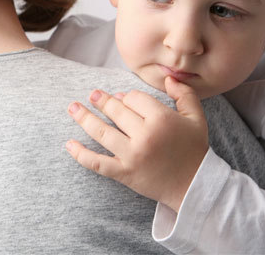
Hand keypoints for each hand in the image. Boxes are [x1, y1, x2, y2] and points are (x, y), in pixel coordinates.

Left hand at [65, 76, 208, 211]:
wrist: (193, 186)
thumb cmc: (194, 149)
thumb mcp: (196, 118)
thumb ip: (184, 94)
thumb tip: (168, 78)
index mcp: (162, 119)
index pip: (134, 98)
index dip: (128, 96)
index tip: (125, 98)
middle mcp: (145, 136)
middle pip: (116, 112)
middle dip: (101, 101)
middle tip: (92, 95)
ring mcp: (132, 155)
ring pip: (102, 132)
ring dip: (84, 118)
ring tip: (73, 108)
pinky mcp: (124, 173)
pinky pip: (97, 162)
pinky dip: (81, 154)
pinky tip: (69, 144)